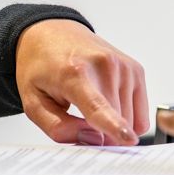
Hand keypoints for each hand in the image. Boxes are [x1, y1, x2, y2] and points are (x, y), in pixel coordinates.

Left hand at [15, 19, 148, 145]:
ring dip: (114, 123)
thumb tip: (93, 139)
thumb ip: (58, 127)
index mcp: (74, 73)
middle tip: (79, 118)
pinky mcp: (135, 69)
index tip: (129, 140)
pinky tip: (107, 101)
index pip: (97, 106)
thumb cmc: (41, 68)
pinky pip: (140, 113)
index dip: (114, 126)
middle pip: (116, 121)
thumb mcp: (33, 102)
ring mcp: (123, 65)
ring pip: (131, 120)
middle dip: (103, 134)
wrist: (51, 34)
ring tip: (90, 102)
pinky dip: (126, 116)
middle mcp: (104, 65)